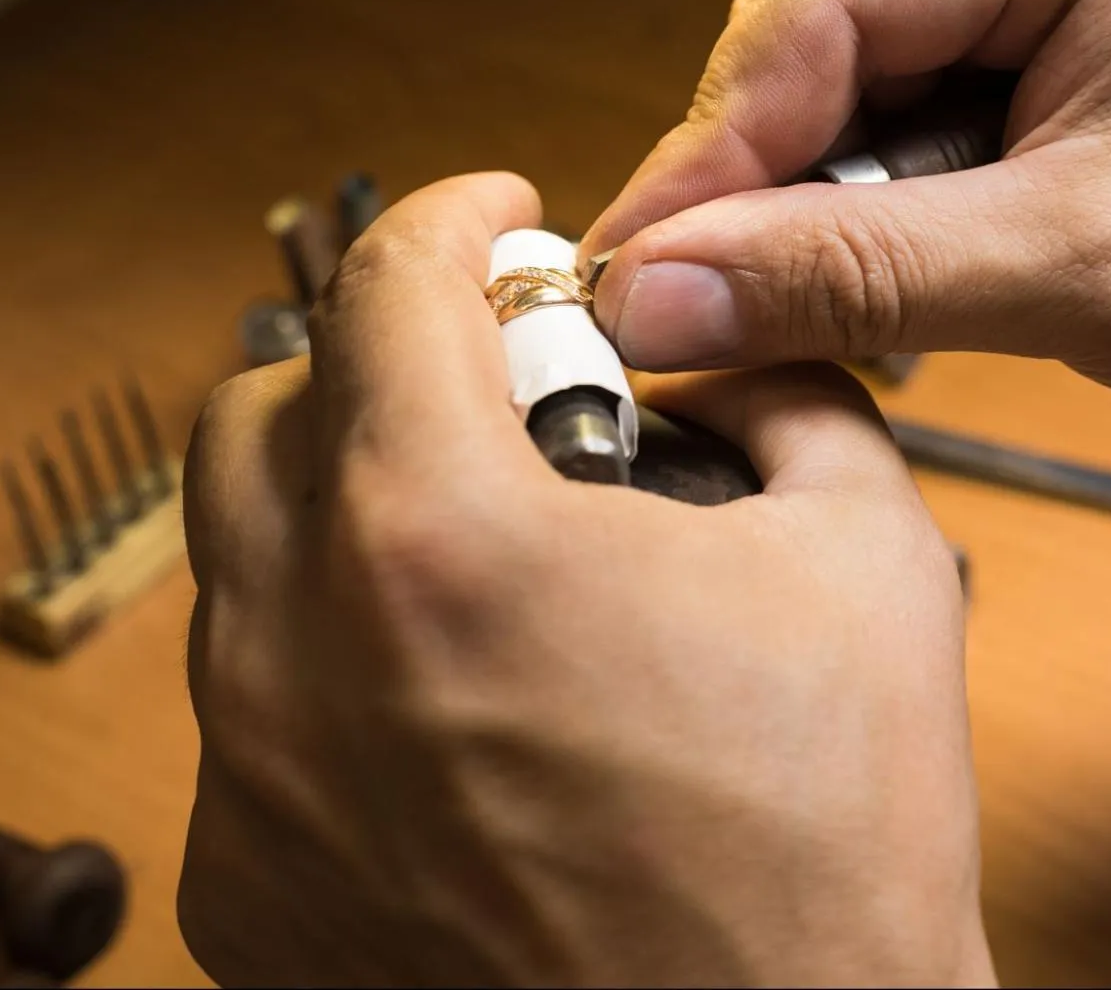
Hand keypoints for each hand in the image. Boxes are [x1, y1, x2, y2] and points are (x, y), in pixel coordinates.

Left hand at [177, 174, 988, 986]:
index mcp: (437, 536)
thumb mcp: (865, 562)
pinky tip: (461, 719)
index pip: (380, 281)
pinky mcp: (245, 890)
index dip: (455, 219)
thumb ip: (786, 396)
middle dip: (374, 365)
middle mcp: (298, 652)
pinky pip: (255, 719)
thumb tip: (726, 357)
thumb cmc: (820, 866)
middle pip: (259, 409)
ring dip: (354, 522)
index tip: (497, 225)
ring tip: (497, 578)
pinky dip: (339, 674)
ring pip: (247, 568)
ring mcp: (250, 784)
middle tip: (490, 396)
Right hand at [584, 0, 1110, 448]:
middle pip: (817, 32)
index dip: (717, 147)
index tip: (636, 265)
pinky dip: (861, 207)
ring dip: (808, 202)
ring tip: (801, 306)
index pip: (827, 1)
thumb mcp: (1074, 268)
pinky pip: (890, 113)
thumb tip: (661, 290)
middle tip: (687, 301)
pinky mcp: (1029, 32)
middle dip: (757, 179)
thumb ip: (852, 275)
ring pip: (839, 81)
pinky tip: (868, 276)